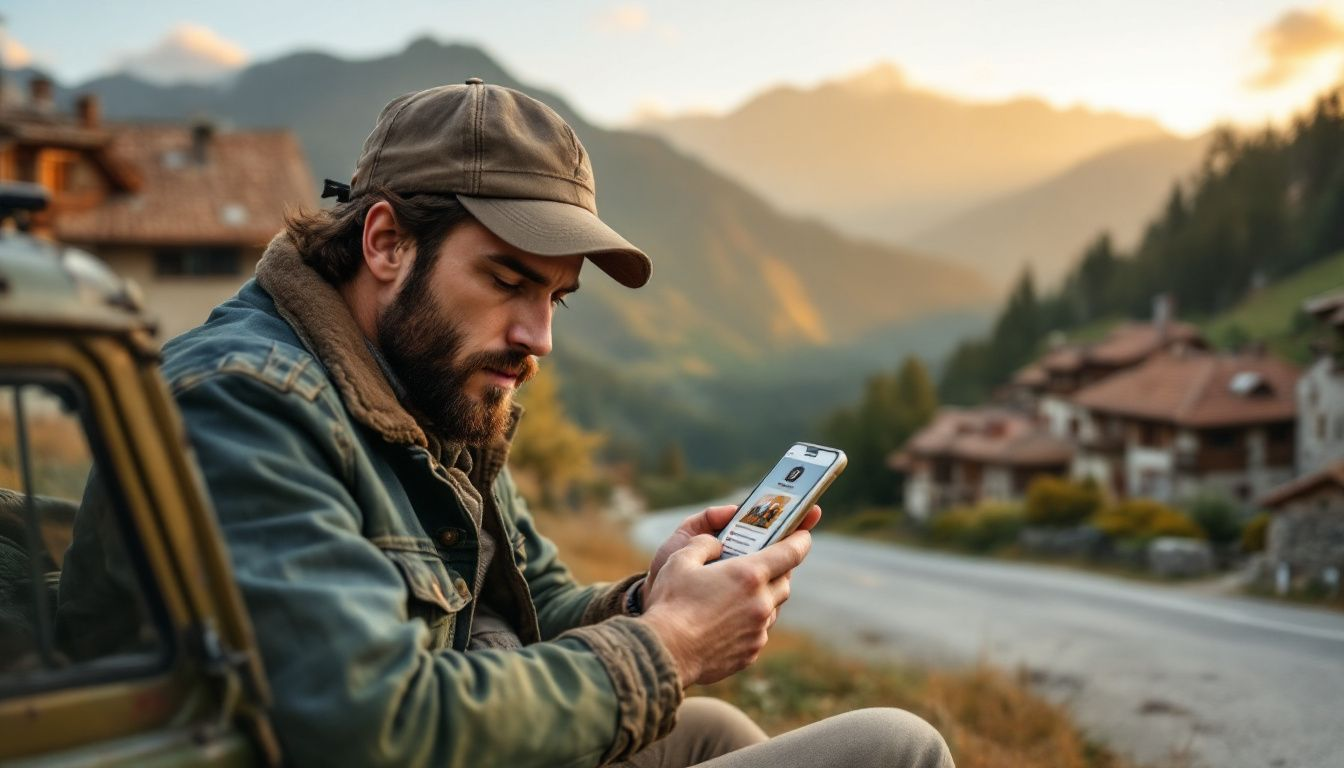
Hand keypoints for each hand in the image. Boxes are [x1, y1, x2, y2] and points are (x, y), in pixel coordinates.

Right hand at [639, 509, 820, 685]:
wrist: (665, 653)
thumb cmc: (671, 603)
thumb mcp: (681, 559)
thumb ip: (704, 543)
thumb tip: (716, 542)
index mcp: (749, 575)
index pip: (790, 552)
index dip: (800, 540)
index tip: (804, 534)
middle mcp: (761, 603)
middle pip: (785, 581)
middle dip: (779, 570)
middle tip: (765, 563)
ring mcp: (758, 631)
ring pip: (772, 609)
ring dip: (763, 598)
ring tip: (740, 594)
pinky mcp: (750, 652)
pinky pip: (758, 632)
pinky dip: (750, 622)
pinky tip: (728, 621)